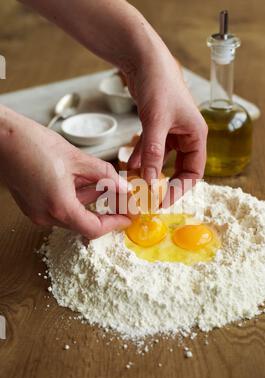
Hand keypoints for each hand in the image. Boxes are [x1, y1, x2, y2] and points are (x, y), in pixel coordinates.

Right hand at [0, 106, 130, 238]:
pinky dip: (76, 197)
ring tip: (104, 181)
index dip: (115, 224)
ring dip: (91, 200)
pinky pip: (61, 207)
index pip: (94, 228)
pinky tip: (84, 180)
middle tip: (121, 196)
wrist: (3, 137)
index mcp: (59, 207)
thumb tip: (124, 187)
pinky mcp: (32, 205)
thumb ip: (105, 175)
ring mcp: (36, 212)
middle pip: (84, 222)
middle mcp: (46, 216)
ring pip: (73, 213)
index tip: (128, 216)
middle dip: (106, 209)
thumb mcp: (77, 158)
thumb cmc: (33, 144)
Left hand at [126, 53, 207, 194]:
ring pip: (163, 160)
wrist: (144, 59)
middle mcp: (187, 135)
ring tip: (135, 184)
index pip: (194, 172)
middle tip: (149, 198)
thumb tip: (148, 181)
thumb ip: (153, 153)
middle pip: (180, 169)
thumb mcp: (156, 122)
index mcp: (196, 135)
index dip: (180, 189)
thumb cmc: (159, 84)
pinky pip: (151, 149)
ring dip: (149, 171)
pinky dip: (140, 157)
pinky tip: (128, 165)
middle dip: (164, 183)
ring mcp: (172, 132)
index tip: (162, 201)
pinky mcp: (158, 127)